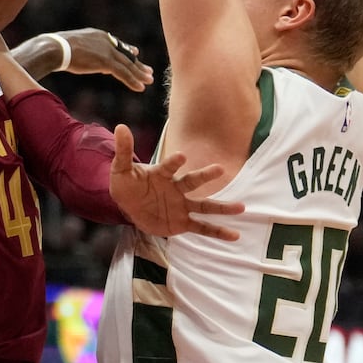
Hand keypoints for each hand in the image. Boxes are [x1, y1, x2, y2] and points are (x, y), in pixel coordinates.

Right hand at [51, 29, 153, 90]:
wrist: (55, 48)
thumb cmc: (58, 49)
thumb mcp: (75, 48)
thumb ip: (86, 53)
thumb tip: (90, 62)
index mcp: (98, 35)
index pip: (116, 44)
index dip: (127, 50)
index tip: (135, 52)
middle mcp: (105, 41)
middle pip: (125, 54)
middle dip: (137, 64)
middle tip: (148, 71)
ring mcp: (107, 50)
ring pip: (127, 64)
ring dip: (139, 73)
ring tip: (149, 80)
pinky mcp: (106, 61)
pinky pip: (123, 73)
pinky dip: (132, 80)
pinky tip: (140, 87)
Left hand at [108, 125, 242, 240]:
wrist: (129, 207)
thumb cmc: (127, 185)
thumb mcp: (120, 170)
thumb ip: (123, 151)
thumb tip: (120, 127)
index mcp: (162, 174)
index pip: (169, 166)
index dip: (174, 162)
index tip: (181, 157)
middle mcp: (176, 188)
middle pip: (193, 182)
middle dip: (205, 176)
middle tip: (220, 169)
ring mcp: (181, 206)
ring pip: (204, 206)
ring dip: (222, 207)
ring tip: (242, 207)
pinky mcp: (182, 222)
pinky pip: (202, 227)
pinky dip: (217, 231)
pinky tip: (234, 235)